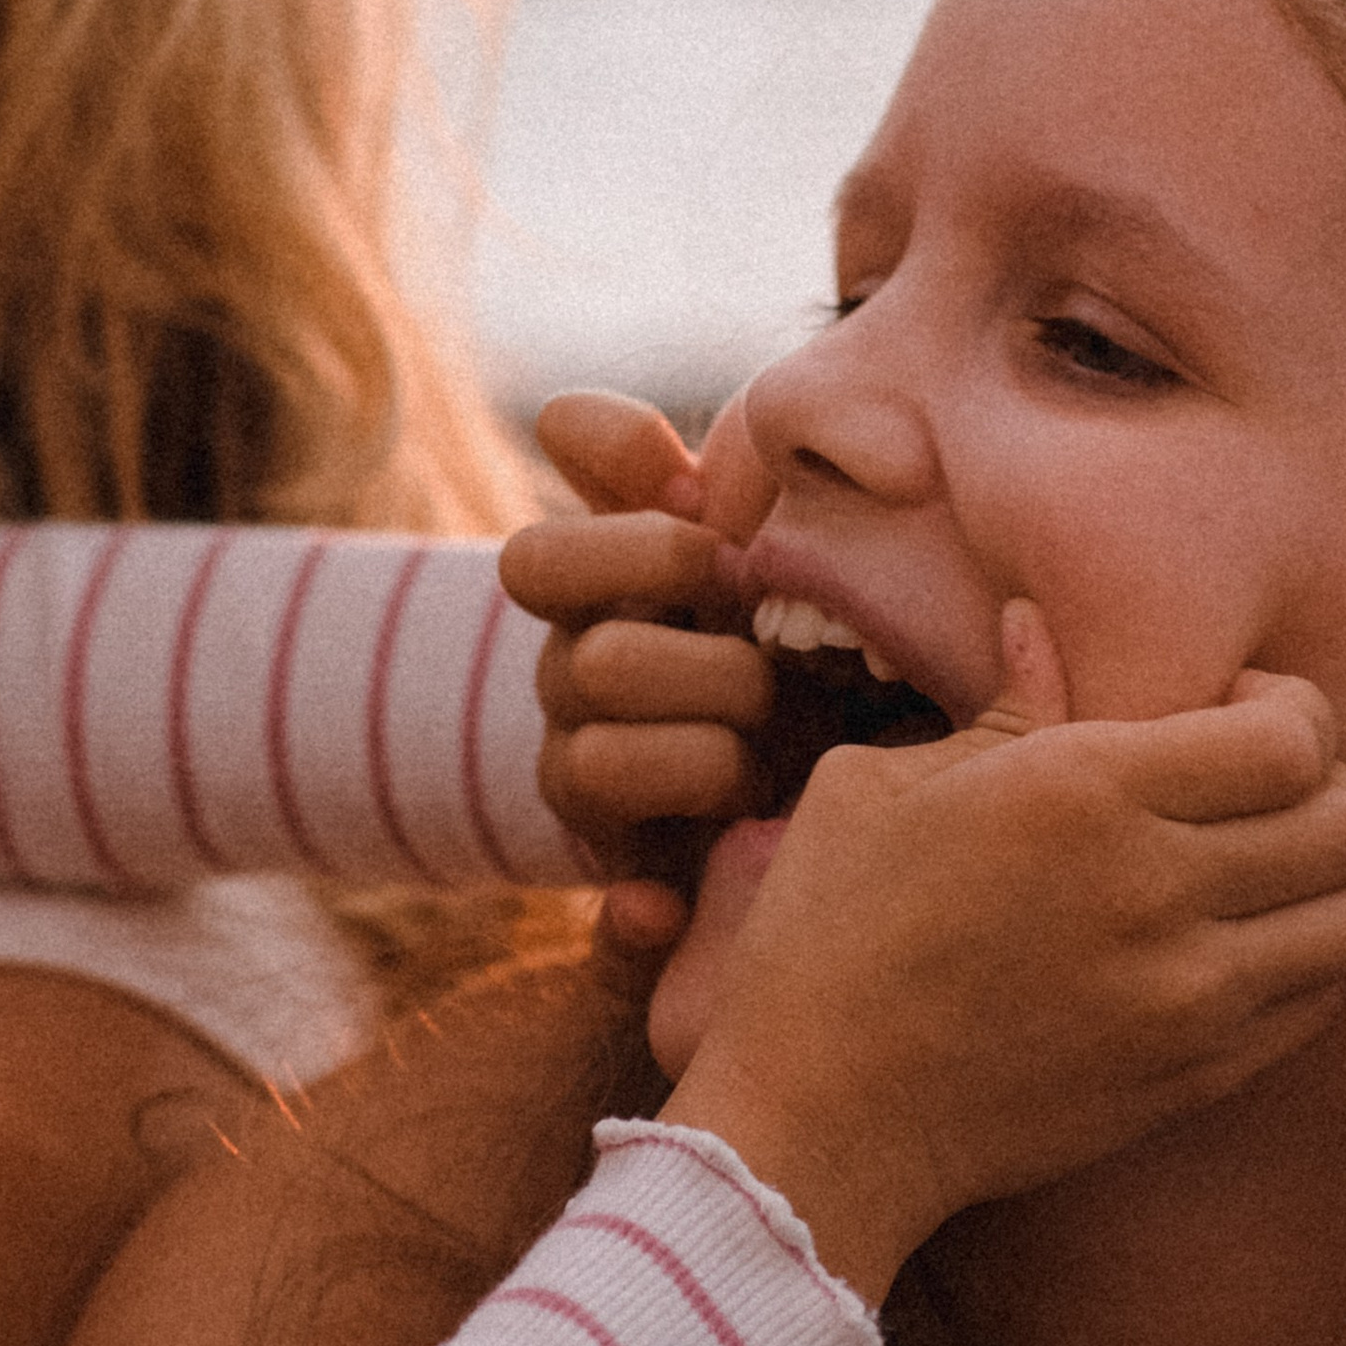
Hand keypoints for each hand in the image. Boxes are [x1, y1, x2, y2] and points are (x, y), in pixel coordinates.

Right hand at [503, 394, 771, 940]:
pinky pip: (603, 930)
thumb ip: (669, 476)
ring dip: (703, 762)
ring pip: (594, 770)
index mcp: (593, 602)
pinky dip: (632, 922)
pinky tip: (660, 908)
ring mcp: (588, 789)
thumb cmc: (778, 625)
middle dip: (708, 664)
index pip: (540, 562)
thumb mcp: (742, 544)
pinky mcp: (628, 890)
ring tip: (768, 766)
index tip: (713, 546)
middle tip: (779, 669)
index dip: (628, 547)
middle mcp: (573, 691)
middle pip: (593, 663)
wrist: (805, 765)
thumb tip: (560, 416)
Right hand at [662, 604, 1345, 1299]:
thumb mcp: (881, 788)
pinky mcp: (1194, 1078)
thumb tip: (1040, 625)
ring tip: (1266, 875)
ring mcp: (1187, 996)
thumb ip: (1001, 707)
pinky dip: (1305, 965)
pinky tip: (1232, 949)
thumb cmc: (827, 937)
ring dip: (1335, 882)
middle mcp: (1157, 889)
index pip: (1297, 734)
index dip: (1290, 711)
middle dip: (1333, 788)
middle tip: (1264, 796)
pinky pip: (1322, 1003)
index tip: (1229, 718)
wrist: (818, 1120)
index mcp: (1084, 791)